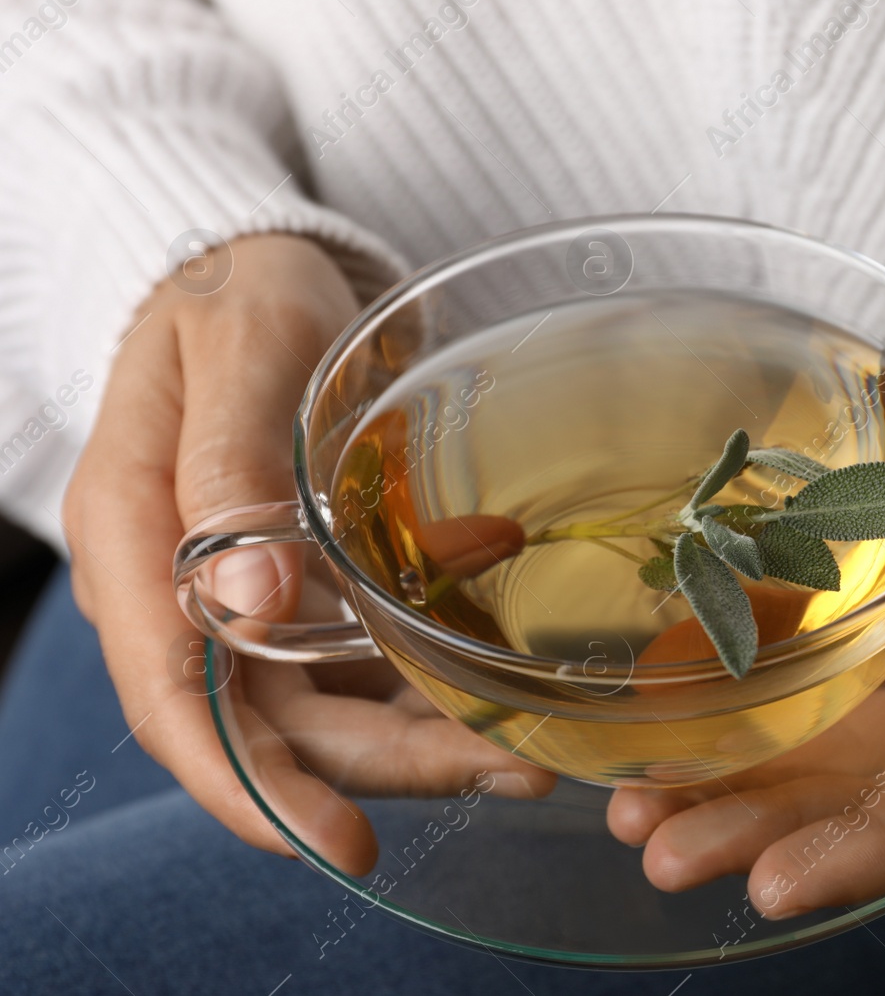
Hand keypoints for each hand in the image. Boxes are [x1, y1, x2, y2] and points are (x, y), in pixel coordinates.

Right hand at [62, 233, 549, 873]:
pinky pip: (362, 658)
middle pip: (272, 718)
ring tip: (526, 749)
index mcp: (135, 540)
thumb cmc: (239, 292)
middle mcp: (182, 588)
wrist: (258, 267)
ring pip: (327, 703)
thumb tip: (246, 601)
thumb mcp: (241, 354)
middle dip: (382, 767)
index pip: (174, 699)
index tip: (337, 840)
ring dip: (422, 735)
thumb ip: (231, 468)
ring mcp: (245, 593)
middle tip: (503, 774)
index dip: (252, 785)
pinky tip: (503, 684)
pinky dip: (429, 679)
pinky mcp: (302, 582)